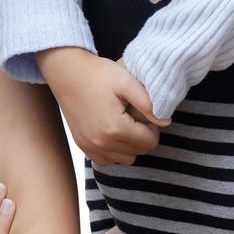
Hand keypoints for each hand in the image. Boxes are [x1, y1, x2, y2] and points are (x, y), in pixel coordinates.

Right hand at [35, 48, 167, 166]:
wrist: (67, 73)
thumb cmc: (98, 74)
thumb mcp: (126, 82)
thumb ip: (148, 103)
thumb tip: (165, 122)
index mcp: (115, 128)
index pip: (150, 141)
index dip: (153, 127)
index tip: (143, 112)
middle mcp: (101, 143)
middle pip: (139, 152)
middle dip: (142, 136)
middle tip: (134, 116)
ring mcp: (90, 147)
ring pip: (125, 159)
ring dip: (130, 145)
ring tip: (124, 124)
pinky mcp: (83, 146)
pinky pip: (107, 160)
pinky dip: (114, 151)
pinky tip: (112, 132)